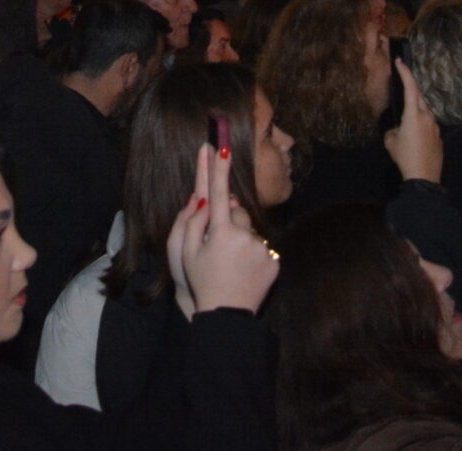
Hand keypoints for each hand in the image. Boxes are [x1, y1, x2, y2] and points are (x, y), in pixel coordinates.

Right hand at [165, 142, 276, 315]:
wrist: (228, 316)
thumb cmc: (203, 282)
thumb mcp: (187, 253)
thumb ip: (192, 222)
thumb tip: (203, 199)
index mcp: (220, 233)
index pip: (219, 192)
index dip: (219, 167)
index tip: (221, 145)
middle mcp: (244, 237)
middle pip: (237, 213)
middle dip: (228, 222)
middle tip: (218, 247)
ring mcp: (262, 249)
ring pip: (250, 231)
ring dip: (242, 240)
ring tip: (232, 264)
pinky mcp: (274, 261)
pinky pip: (262, 247)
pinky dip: (254, 254)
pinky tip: (244, 271)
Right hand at [386, 58, 443, 184]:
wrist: (424, 177)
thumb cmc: (405, 157)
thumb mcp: (391, 141)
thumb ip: (392, 129)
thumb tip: (398, 128)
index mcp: (413, 114)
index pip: (410, 87)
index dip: (405, 72)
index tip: (400, 61)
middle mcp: (427, 116)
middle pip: (419, 96)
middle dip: (410, 88)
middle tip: (402, 84)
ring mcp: (435, 127)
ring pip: (424, 111)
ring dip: (415, 109)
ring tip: (405, 119)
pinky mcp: (439, 137)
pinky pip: (429, 124)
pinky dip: (421, 123)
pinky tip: (414, 137)